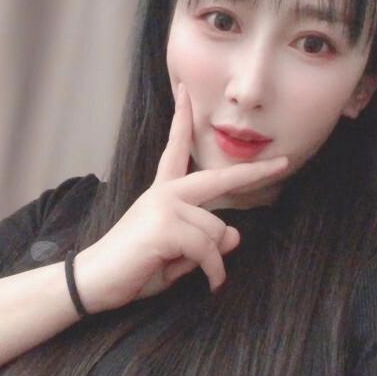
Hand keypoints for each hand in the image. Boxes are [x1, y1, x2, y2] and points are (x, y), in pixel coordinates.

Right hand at [74, 85, 287, 312]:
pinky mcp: (165, 226)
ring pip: (216, 229)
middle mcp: (164, 192)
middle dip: (253, 172)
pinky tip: (211, 283)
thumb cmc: (134, 267)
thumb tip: (235, 234)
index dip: (182, 119)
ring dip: (214, 259)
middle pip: (218, 178)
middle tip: (282, 163)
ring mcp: (164, 206)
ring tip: (202, 276)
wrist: (94, 281)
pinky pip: (209, 249)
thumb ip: (204, 242)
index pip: (175, 148)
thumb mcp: (176, 255)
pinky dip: (214, 271)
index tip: (185, 91)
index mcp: (162, 192)